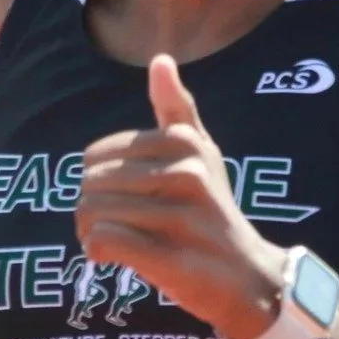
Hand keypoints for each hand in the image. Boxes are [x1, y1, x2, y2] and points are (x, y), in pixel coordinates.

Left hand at [76, 54, 286, 338]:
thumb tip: (161, 59)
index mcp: (185, 143)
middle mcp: (186, 174)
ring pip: (91, 212)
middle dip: (90, 209)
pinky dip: (97, 251)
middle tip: (114, 226)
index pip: (95, 155)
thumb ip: (177, 109)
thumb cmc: (213, 212)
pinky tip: (110, 258)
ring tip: (112, 242)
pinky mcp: (170, 257)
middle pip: (89, 184)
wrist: (248, 279)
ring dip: (89, 233)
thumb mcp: (202, 155)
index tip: (120, 199)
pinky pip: (104, 240)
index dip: (97, 180)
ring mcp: (180, 217)